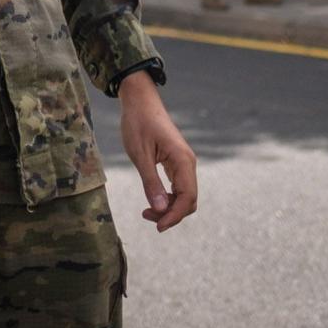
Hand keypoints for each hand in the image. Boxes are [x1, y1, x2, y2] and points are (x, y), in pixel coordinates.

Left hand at [119, 72, 197, 232]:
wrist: (139, 100)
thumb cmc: (138, 123)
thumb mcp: (140, 155)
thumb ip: (151, 182)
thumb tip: (160, 210)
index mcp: (183, 160)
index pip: (188, 198)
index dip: (175, 216)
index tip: (158, 227)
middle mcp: (188, 163)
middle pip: (189, 200)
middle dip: (171, 214)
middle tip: (146, 216)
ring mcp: (183, 162)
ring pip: (184, 195)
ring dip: (169, 207)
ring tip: (147, 210)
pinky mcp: (176, 161)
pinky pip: (178, 186)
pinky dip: (168, 197)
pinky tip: (153, 199)